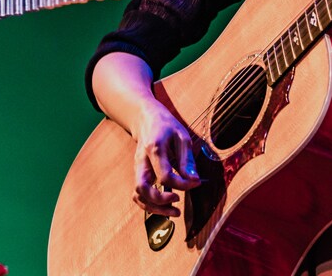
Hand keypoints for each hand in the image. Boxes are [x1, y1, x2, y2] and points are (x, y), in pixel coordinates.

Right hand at [130, 102, 202, 216]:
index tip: (195, 184)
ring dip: (154, 208)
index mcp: (154, 149)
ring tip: (174, 211)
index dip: (181, 184)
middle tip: (178, 205)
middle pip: (143, 188)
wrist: (147, 119)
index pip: (164, 175)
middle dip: (160, 202)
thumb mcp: (182, 136)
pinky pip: (138, 194)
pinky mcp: (138, 174)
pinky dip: (149, 204)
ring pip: (138, 195)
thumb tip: (194, 180)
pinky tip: (165, 206)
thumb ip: (186, 159)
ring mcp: (137, 169)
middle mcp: (141, 161)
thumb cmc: (167, 127)